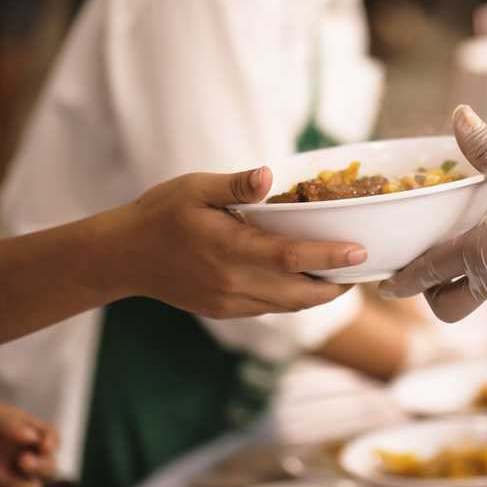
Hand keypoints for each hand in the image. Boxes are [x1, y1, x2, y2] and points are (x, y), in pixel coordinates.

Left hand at [0, 395, 56, 486]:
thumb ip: (7, 424)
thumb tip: (33, 439)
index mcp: (18, 429)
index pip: (50, 437)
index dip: (54, 444)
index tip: (43, 446)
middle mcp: (14, 452)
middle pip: (49, 468)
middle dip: (43, 467)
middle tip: (23, 462)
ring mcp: (2, 474)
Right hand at [106, 167, 366, 318]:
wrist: (123, 256)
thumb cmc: (161, 213)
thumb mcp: (194, 187)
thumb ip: (234, 184)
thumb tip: (268, 175)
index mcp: (229, 249)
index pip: (290, 257)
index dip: (329, 257)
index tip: (361, 251)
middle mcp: (233, 282)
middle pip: (300, 293)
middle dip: (337, 284)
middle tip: (363, 266)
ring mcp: (229, 301)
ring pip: (288, 306)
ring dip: (319, 295)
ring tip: (343, 276)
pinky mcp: (225, 311)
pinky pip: (270, 308)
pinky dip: (294, 299)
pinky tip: (305, 282)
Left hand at [381, 106, 486, 321]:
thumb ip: (484, 145)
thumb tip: (459, 113)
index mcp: (479, 253)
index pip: (428, 273)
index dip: (402, 282)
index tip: (384, 288)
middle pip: (448, 306)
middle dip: (431, 295)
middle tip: (428, 271)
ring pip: (478, 294)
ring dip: (465, 280)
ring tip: (467, 246)